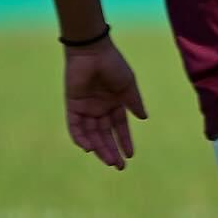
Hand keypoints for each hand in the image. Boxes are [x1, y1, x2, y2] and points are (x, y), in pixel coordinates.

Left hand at [64, 39, 147, 169]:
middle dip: (112, 150)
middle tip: (119, 166)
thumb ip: (134, 102)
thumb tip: (144, 118)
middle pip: (105, 135)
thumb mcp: (128, 85)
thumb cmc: (113, 65)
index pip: (120, 127)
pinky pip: (76, 127)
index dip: (125, 141)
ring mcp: (86, 108)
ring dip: (99, 148)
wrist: (92, 51)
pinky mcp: (73, 106)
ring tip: (109, 160)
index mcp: (115, 103)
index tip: (130, 155)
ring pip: (92, 134)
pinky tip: (89, 149)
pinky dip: (81, 138)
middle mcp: (100, 108)